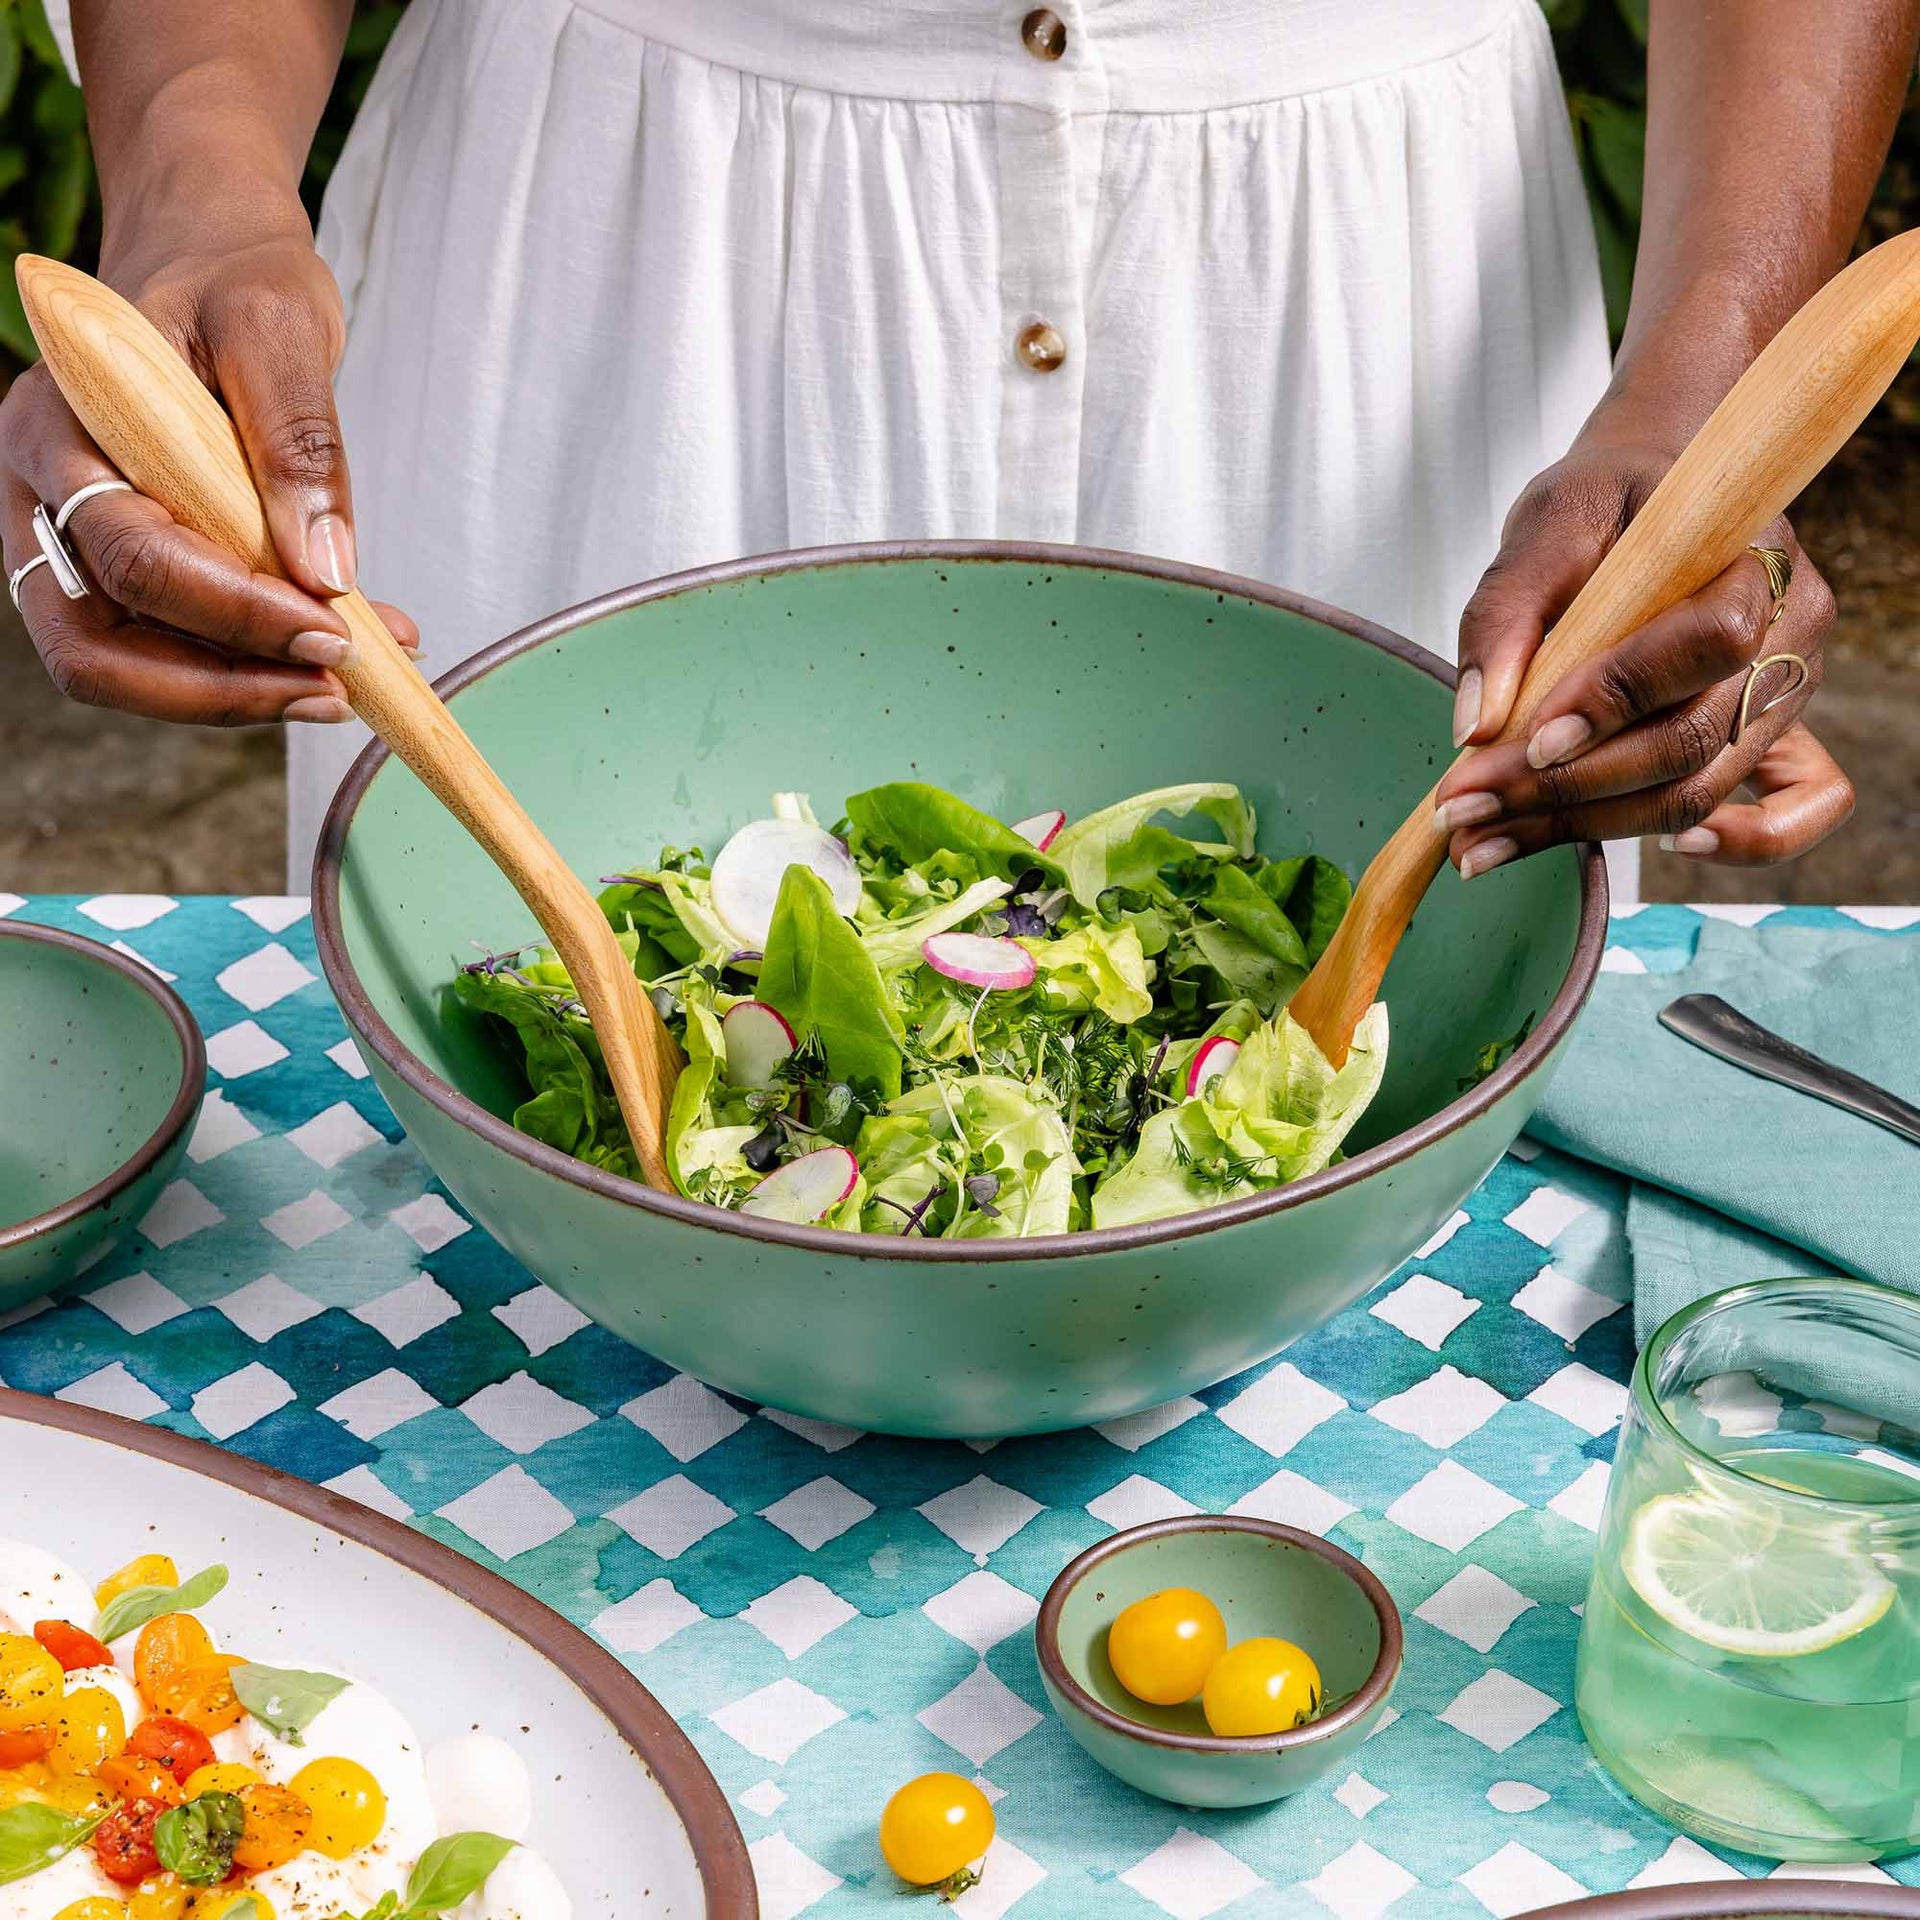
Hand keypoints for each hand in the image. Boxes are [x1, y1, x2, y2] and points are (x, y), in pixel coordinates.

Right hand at [0, 227, 415, 724]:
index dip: (234, 612)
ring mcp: (72, 538)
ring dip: (235, 693)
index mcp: (57, 425)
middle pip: (93, 647)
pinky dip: (244, 667)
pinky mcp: (121, 566)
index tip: (334, 631)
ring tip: (344, 686)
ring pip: (123, 666)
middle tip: (334, 689)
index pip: (131, 554)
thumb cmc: (234, 277)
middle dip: (218, 688)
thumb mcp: (280, 327)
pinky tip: (330, 654)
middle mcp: (42, 495)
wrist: (209, 255)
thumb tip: (326, 571)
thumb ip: (299, 442)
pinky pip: (164, 647)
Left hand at [1433, 437, 1852, 874]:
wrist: (1646, 501)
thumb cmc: (1603, 506)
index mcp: (1751, 557)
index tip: (1528, 740)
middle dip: (1566, 788)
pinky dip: (1742, 845)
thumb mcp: (1543, 526)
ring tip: (1485, 842)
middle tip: (1463, 809)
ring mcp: (1789, 689)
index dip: (1619, 700)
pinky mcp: (1778, 733)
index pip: (1709, 643)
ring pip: (1700, 789)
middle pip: (1692, 741)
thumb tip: (1475, 729)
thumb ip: (1505, 615)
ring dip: (1587, 828)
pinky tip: (1661, 850)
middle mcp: (1790, 630)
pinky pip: (1799, 810)